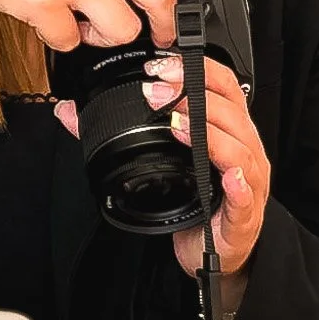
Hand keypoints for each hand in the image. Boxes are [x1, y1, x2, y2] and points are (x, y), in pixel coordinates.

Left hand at [54, 53, 270, 282]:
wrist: (213, 254)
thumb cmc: (195, 203)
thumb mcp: (160, 161)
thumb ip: (116, 132)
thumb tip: (70, 112)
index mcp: (228, 131)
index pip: (223, 87)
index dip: (196, 70)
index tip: (160, 65)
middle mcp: (244, 151)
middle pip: (231, 110)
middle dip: (192, 94)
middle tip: (156, 90)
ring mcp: (247, 182)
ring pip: (239, 148)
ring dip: (207, 132)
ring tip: (176, 124)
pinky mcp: (243, 216)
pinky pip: (244, 195)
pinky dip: (236, 183)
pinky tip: (225, 175)